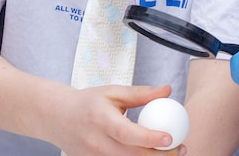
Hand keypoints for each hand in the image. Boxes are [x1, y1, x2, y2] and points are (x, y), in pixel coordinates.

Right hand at [48, 84, 182, 154]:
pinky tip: (150, 155)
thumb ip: (141, 93)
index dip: (149, 138)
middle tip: (180, 149)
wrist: (58, 119)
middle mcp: (96, 143)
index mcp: (100, 119)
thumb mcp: (112, 92)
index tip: (170, 138)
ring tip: (171, 154)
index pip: (126, 133)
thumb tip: (168, 90)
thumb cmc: (88, 103)